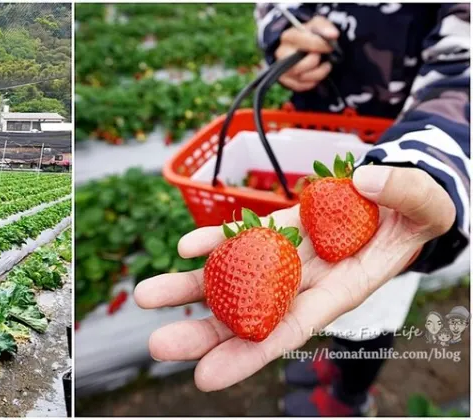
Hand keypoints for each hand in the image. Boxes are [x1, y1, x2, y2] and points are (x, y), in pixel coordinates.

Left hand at [134, 166, 455, 391]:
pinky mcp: (279, 228)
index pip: (292, 328)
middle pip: (250, 312)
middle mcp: (308, 280)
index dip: (249, 353)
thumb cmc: (420, 207)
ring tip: (147, 297)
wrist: (400, 189)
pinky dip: (215, 242)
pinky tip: (184, 248)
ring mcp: (288, 255)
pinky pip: (244, 236)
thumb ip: (404, 194)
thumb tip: (365, 181)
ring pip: (236, 276)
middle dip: (204, 332)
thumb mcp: (427, 202)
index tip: (205, 377)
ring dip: (192, 288)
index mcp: (345, 288)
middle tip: (158, 344)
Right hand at [275, 16, 338, 91]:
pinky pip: (302, 86)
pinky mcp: (285, 81)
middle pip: (299, 64)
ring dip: (318, 73)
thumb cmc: (310, 36)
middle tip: (321, 57)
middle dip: (315, 61)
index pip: (303, 42)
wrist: (302, 48)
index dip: (319, 45)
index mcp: (289, 36)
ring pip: (302, 77)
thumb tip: (332, 35)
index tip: (329, 47)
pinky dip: (313, 81)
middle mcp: (281, 53)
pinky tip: (316, 73)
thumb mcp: (317, 25)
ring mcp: (282, 68)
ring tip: (323, 65)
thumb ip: (325, 27)